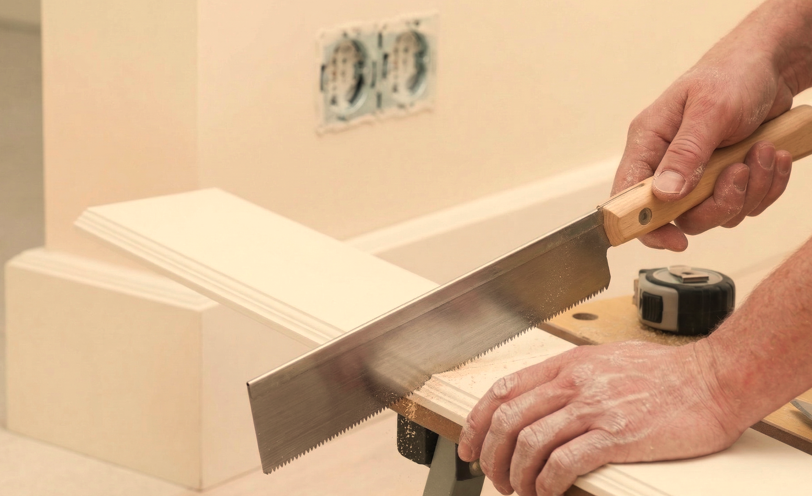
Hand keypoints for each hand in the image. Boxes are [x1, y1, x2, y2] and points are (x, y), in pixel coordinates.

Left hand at [456, 341, 742, 495]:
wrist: (712, 379)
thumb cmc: (666, 372)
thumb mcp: (606, 360)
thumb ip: (572, 376)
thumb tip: (544, 399)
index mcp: (567, 364)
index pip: (503, 390)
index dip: (477, 422)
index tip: (469, 445)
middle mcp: (573, 383)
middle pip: (509, 419)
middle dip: (491, 454)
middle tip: (493, 476)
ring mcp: (593, 408)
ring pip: (530, 443)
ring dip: (516, 474)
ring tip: (520, 490)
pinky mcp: (616, 435)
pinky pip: (564, 463)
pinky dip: (547, 484)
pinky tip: (547, 493)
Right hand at [614, 28, 795, 250]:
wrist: (770, 67)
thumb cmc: (731, 75)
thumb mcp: (709, 110)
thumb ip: (685, 153)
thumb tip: (664, 194)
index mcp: (649, 144)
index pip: (629, 197)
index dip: (646, 226)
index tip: (674, 239)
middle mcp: (667, 164)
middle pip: (680, 217)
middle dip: (718, 203)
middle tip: (737, 173)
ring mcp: (698, 175)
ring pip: (717, 214)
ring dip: (750, 190)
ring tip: (762, 151)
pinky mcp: (724, 179)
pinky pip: (744, 205)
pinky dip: (766, 186)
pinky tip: (770, 156)